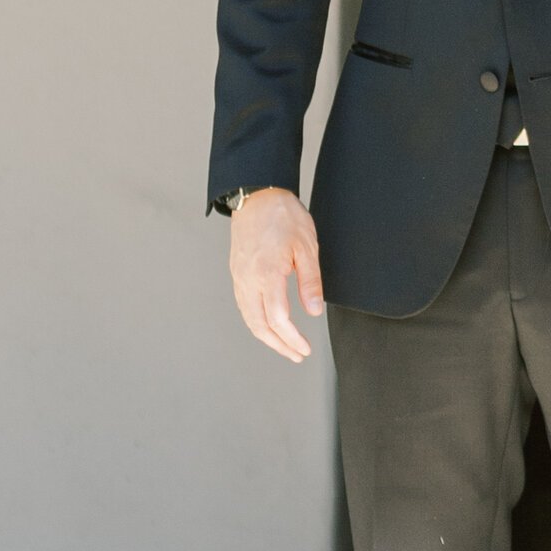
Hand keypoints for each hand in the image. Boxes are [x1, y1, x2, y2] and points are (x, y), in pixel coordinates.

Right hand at [229, 188, 324, 361]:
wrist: (257, 196)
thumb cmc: (283, 216)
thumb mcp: (306, 246)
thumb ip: (310, 281)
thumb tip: (313, 310)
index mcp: (267, 274)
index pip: (278, 319)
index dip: (292, 339)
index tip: (304, 348)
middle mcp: (248, 280)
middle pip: (259, 326)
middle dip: (279, 346)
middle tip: (296, 355)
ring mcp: (239, 278)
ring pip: (249, 319)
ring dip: (266, 337)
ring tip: (285, 346)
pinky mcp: (237, 274)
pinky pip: (244, 306)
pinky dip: (256, 322)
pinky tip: (268, 325)